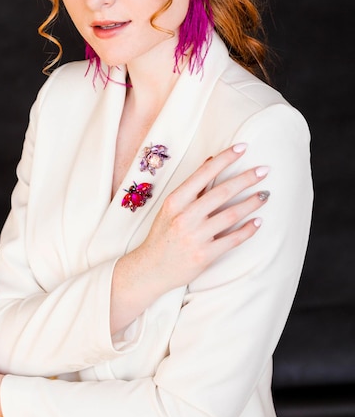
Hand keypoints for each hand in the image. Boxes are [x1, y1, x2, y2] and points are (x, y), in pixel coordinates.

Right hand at [111, 143, 268, 332]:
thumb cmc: (162, 234)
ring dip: (252, 203)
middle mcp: (185, 216)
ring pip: (231, 215)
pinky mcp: (204, 255)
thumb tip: (210, 159)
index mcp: (175, 200)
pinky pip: (232, 239)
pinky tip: (258, 221)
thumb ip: (192, 185)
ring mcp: (195, 236)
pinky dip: (248, 230)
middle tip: (264, 170)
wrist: (150, 268)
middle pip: (222, 192)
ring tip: (265, 194)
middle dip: (246, 178)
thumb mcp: (171, 206)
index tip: (242, 147)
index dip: (225, 159)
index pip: (204, 173)